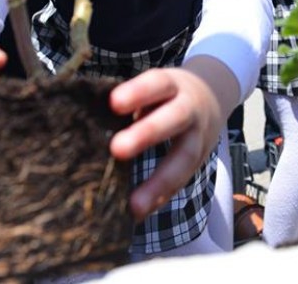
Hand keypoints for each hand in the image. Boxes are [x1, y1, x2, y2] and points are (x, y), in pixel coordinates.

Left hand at [109, 57, 235, 219]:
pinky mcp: (199, 161)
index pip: (157, 84)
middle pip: (174, 118)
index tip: (113, 102)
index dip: (138, 92)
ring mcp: (199, 137)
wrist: (213, 97)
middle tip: (117, 149)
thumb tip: (84, 118)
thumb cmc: (166, 95)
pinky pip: (182, 181)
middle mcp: (190, 109)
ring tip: (134, 206)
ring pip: (184, 158)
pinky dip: (161, 197)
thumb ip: (130, 100)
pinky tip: (139, 212)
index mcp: (173, 86)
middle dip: (147, 133)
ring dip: (159, 183)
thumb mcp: (154, 87)